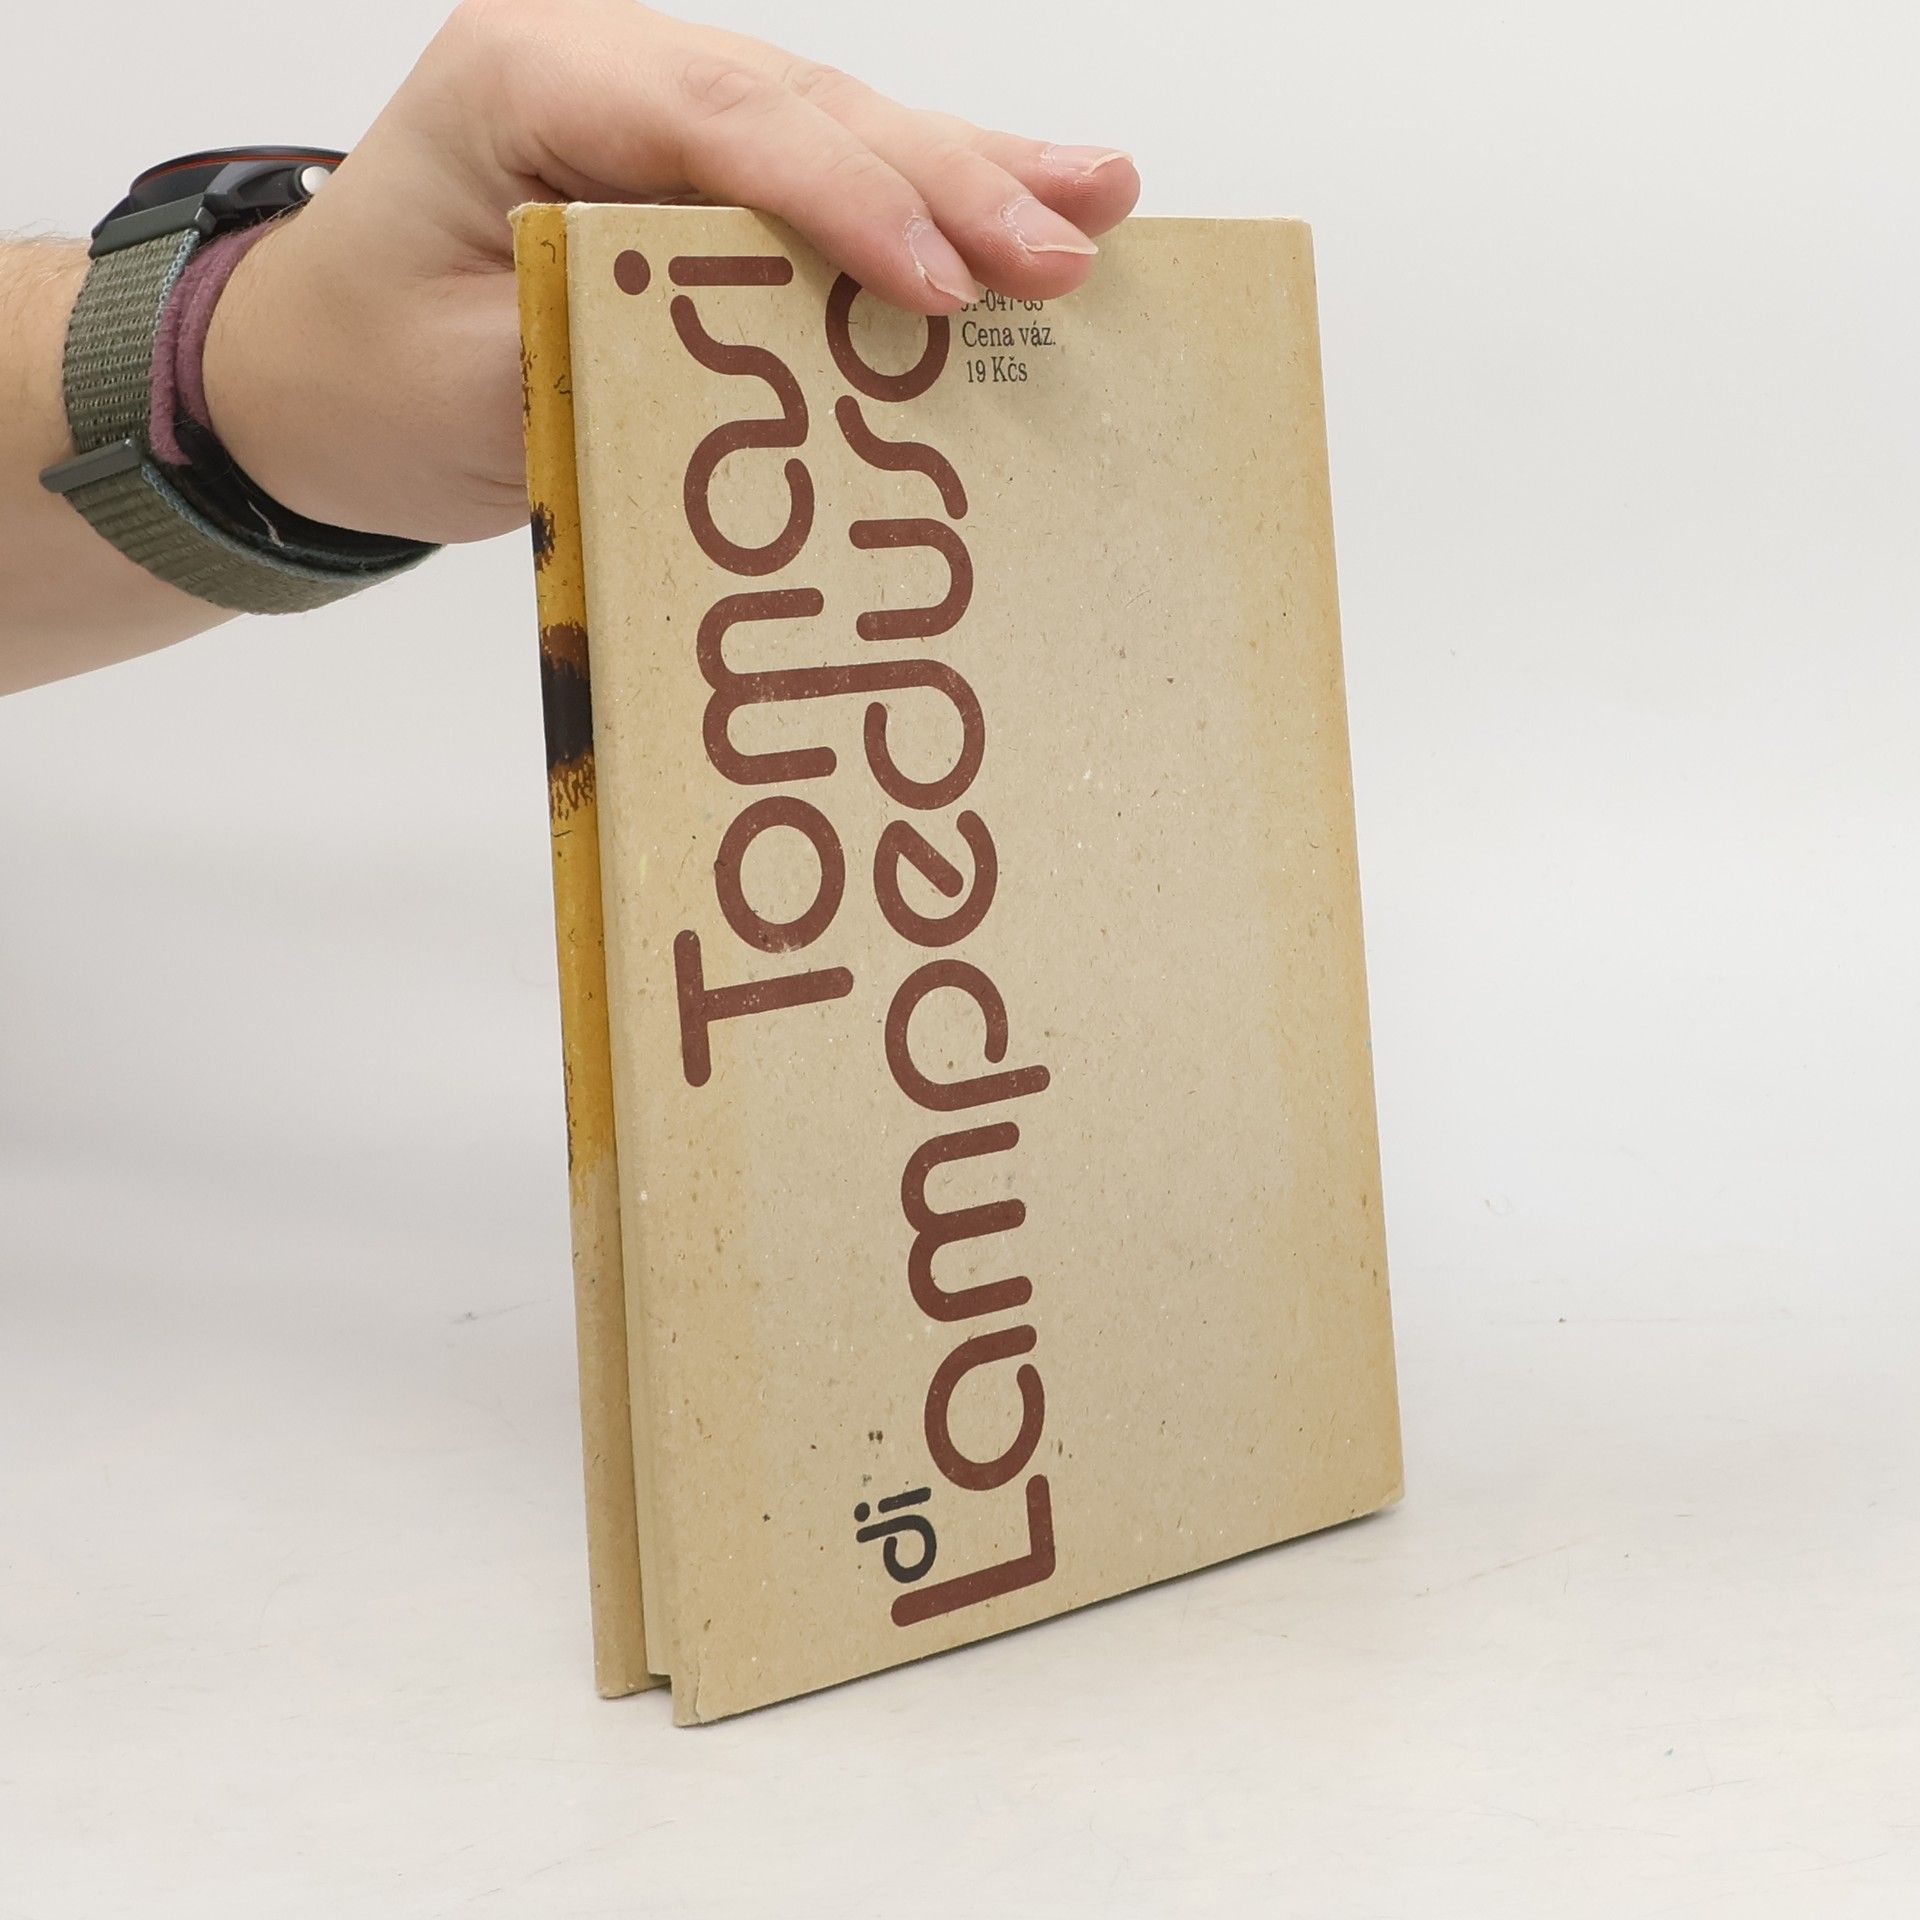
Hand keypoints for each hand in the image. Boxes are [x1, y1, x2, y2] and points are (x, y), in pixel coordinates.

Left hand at [204, 0, 1140, 545]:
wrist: (306, 375)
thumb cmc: (366, 377)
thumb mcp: (477, 388)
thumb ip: (626, 363)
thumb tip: (794, 387)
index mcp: (523, 79)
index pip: (715, 123)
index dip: (842, 204)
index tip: (942, 288)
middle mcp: (601, 65)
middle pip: (803, 106)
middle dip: (946, 181)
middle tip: (1068, 246)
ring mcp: (654, 108)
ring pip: (836, 124)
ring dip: (969, 171)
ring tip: (1098, 200)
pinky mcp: (690, 172)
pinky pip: (821, 174)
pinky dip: (924, 199)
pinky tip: (1027, 197)